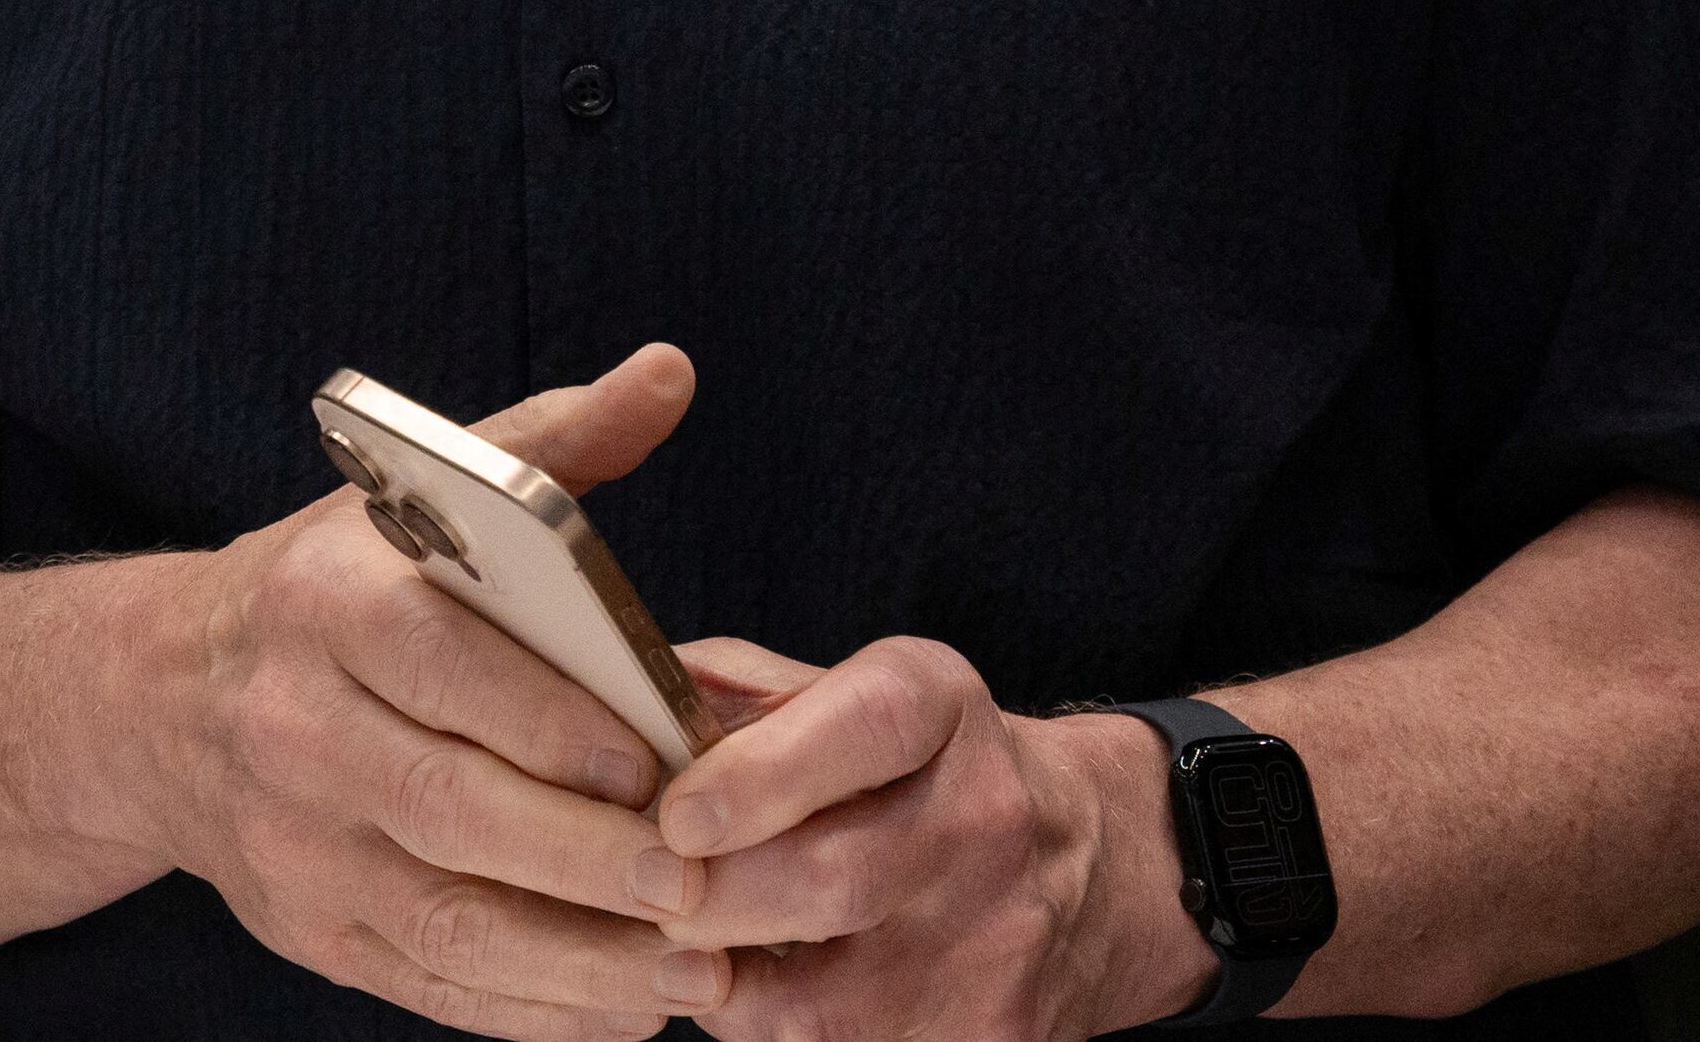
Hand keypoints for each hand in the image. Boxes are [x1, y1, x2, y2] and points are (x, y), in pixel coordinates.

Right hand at [142, 345, 702, 1040]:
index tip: (656, 758)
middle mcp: (298, 732)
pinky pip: (431, 988)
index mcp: (326, 606)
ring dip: (579, 955)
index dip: (551, 720)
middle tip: (701, 879)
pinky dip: (535, 1010)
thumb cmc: (328, 591)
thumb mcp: (408, 500)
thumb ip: (548, 448)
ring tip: (695, 963)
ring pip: (445, 919)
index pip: (443, 666)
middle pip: (450, 807)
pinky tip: (631, 1005)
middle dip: (583, 854)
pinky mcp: (312, 937)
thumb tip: (668, 373)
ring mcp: (299, 849)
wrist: (158, 704)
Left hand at [629, 635, 1197, 1041]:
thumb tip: (612, 700)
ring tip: (691, 950)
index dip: (760, 773)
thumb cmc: (917, 770)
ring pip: (821, 1003)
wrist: (1087, 863)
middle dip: (712, 900)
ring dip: (725, 987)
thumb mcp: (849, 696)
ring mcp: (998, 941)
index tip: (678, 815)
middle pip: (830, 881)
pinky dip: (775, 1036)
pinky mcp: (994, 1038)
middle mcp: (986, 818)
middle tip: (648, 893)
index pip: (862, 730)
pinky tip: (757, 993)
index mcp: (941, 708)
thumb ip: (733, 693)